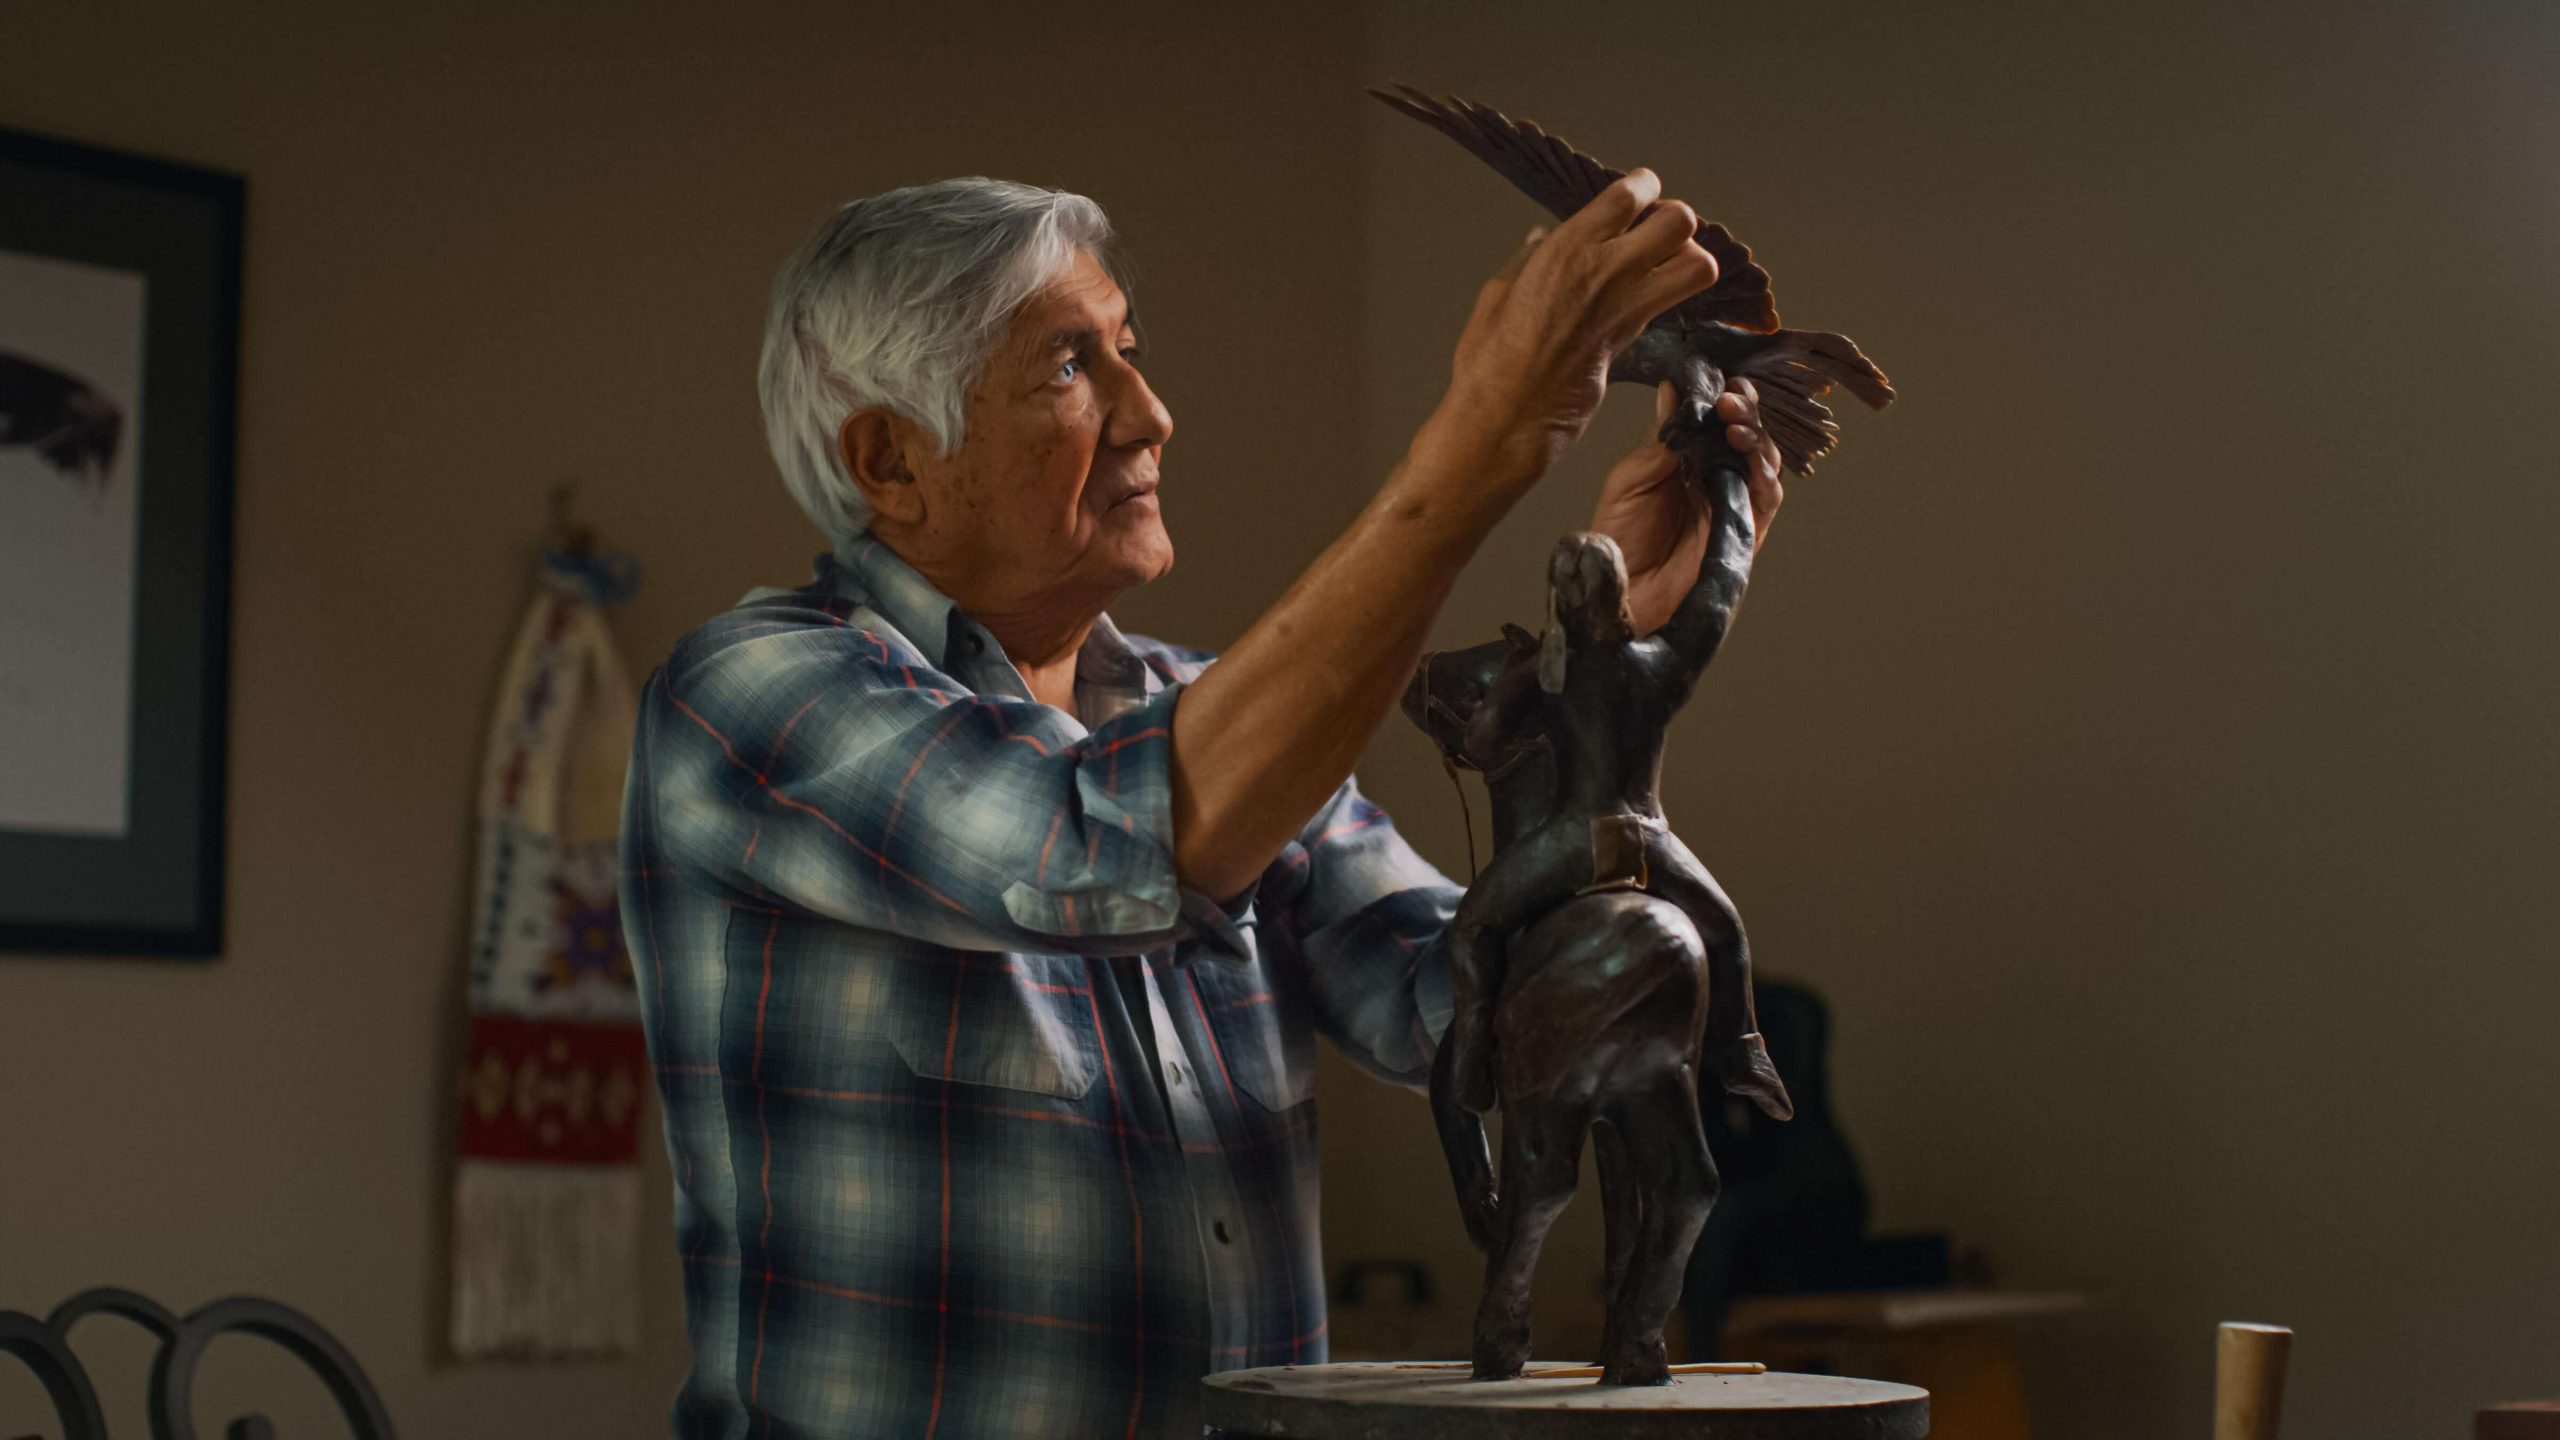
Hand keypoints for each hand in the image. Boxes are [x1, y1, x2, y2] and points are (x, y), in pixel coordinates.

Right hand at [1417, 169, 1721, 485]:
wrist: (1507, 415)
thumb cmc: (1491, 360)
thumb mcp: (1498, 293)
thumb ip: (1527, 260)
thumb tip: (1541, 238)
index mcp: (1567, 248)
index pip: (1630, 194)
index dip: (1643, 186)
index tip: (1641, 191)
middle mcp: (1606, 270)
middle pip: (1679, 221)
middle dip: (1674, 220)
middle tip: (1656, 230)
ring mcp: (1629, 305)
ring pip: (1696, 264)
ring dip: (1689, 258)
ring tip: (1666, 264)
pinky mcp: (1637, 338)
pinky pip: (1675, 300)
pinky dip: (1675, 291)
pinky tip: (1651, 295)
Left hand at [1589, 378, 1784, 634]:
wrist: (1622, 592)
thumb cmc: (1620, 538)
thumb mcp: (1630, 479)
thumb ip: (1658, 439)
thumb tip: (1673, 390)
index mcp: (1687, 460)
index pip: (1716, 420)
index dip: (1724, 398)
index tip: (1720, 381)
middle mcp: (1715, 477)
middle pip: (1747, 434)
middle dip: (1745, 411)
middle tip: (1732, 397)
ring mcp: (1732, 503)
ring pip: (1763, 460)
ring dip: (1757, 436)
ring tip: (1735, 420)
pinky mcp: (1745, 530)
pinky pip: (1768, 497)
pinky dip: (1765, 473)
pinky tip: (1749, 455)